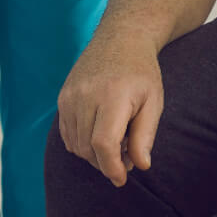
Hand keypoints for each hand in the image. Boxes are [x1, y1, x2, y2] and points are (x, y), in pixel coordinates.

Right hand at [57, 34, 162, 186]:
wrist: (121, 38)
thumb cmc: (141, 72)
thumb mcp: (153, 101)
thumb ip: (145, 135)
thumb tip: (140, 166)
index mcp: (112, 95)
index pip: (104, 143)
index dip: (111, 166)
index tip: (122, 178)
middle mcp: (86, 95)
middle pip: (88, 148)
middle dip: (106, 162)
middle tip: (127, 155)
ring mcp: (70, 96)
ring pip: (76, 144)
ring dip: (94, 154)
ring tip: (117, 139)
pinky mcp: (62, 97)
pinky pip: (67, 134)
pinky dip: (82, 143)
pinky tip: (100, 132)